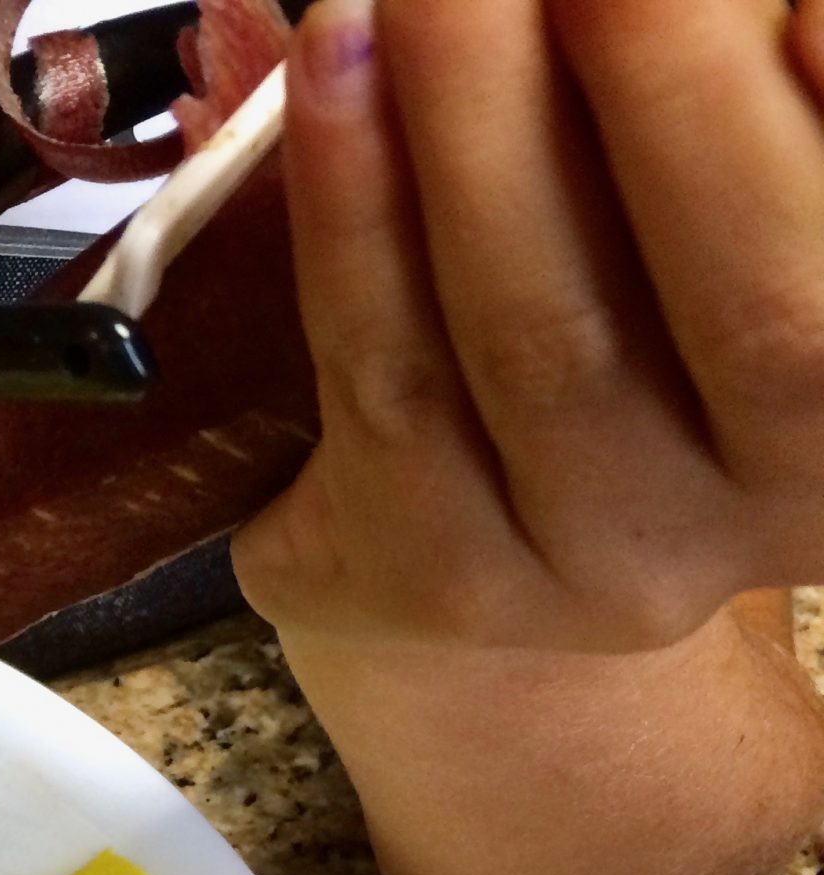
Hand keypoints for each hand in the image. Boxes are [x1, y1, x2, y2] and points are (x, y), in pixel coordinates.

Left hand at [235, 0, 823, 656]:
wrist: (486, 507)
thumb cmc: (645, 275)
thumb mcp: (737, 179)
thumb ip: (750, 86)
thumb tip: (759, 18)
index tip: (794, 5)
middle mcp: (787, 499)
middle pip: (758, 308)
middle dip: (670, 91)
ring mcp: (612, 566)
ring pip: (546, 341)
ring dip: (479, 129)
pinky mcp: (444, 581)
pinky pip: (388, 380)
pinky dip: (353, 212)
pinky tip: (333, 68)